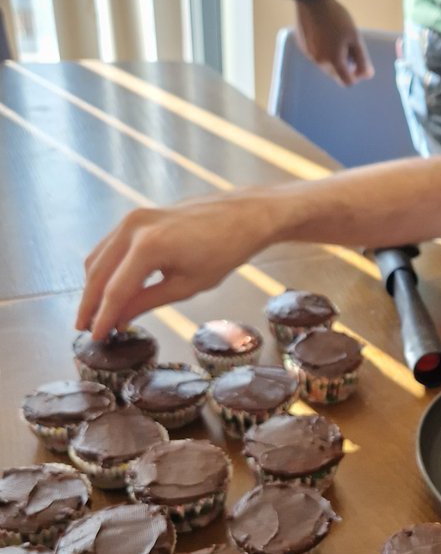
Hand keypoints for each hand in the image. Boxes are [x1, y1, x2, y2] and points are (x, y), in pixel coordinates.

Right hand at [76, 191, 277, 339]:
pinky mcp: (136, 216)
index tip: (95, 337)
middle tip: (84, 328)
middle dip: (90, 303)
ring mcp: (132, 218)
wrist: (242, 216)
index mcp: (148, 246)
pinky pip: (110, 246)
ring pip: (99, 258)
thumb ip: (147, 302)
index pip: (115, 290)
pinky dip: (105, 269)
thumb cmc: (224, 251)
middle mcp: (133, 227)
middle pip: (98, 273)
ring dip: (93, 286)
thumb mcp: (186, 286)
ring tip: (93, 314)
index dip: (103, 317)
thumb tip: (119, 320)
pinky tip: (108, 289)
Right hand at [294, 0, 373, 85]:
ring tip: (336, 38)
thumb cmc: (337, 18)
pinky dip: (323, 51)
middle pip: (336, 75)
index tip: (358, 62)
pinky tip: (325, 34)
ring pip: (326, 66)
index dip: (356, 75)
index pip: (347, 82)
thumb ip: (362, 59)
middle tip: (348, 46)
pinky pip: (317, 57)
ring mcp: (309, 56)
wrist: (312, 0)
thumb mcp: (354, 37)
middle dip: (345, 66)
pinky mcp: (303, 48)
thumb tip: (367, 75)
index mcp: (333, 61)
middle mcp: (319, 63)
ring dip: (334, 59)